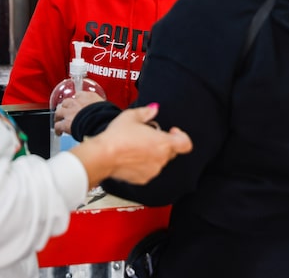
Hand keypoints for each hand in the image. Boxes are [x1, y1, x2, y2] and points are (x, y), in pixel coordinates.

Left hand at [54, 90, 104, 134]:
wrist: (100, 123)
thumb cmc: (106, 116)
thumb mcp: (106, 107)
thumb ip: (101, 108)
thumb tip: (105, 113)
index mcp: (88, 96)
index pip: (79, 94)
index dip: (77, 100)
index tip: (78, 103)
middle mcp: (77, 102)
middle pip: (67, 102)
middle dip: (66, 107)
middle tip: (67, 111)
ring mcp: (70, 112)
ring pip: (59, 111)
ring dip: (59, 116)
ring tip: (59, 120)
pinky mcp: (65, 123)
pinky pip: (58, 125)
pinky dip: (58, 129)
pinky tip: (59, 132)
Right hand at [70, 103, 191, 187]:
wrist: (102, 156)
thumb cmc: (117, 136)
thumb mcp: (131, 116)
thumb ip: (146, 112)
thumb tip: (154, 109)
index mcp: (163, 143)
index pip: (186, 144)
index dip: (181, 136)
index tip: (171, 131)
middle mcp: (161, 159)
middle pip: (171, 151)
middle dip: (163, 143)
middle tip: (148, 136)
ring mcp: (152, 171)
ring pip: (159, 161)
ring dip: (153, 154)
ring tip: (137, 146)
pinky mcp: (143, 179)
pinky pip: (149, 170)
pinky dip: (144, 164)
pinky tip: (131, 157)